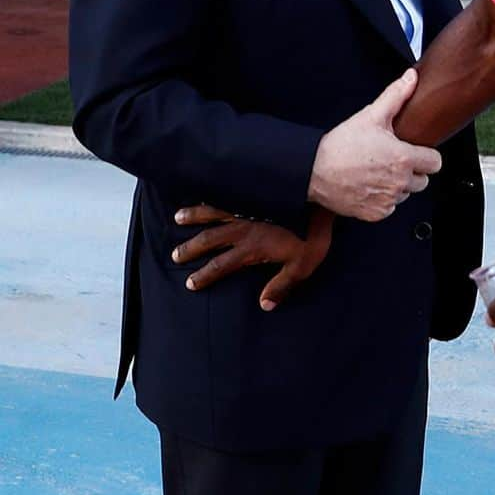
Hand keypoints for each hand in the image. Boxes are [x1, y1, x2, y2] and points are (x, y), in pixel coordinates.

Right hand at [172, 204, 333, 309]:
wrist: (318, 198)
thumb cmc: (312, 233)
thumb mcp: (302, 265)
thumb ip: (282, 285)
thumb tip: (265, 305)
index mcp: (251, 248)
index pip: (221, 265)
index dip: (204, 275)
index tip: (190, 283)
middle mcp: (243, 227)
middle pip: (209, 239)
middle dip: (191, 248)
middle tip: (175, 255)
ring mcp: (246, 207)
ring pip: (213, 212)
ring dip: (194, 215)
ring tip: (178, 217)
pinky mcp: (254, 191)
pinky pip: (227, 193)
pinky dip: (213, 193)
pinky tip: (206, 190)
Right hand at [308, 68, 442, 220]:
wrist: (314, 170)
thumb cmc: (342, 143)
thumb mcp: (371, 115)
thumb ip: (396, 96)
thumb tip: (411, 77)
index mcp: (404, 158)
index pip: (436, 163)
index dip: (426, 155)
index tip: (414, 151)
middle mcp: (400, 183)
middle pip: (423, 180)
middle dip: (412, 171)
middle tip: (392, 160)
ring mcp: (388, 201)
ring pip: (406, 194)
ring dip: (397, 185)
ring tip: (377, 171)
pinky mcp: (376, 214)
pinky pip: (390, 207)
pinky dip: (383, 199)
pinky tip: (369, 185)